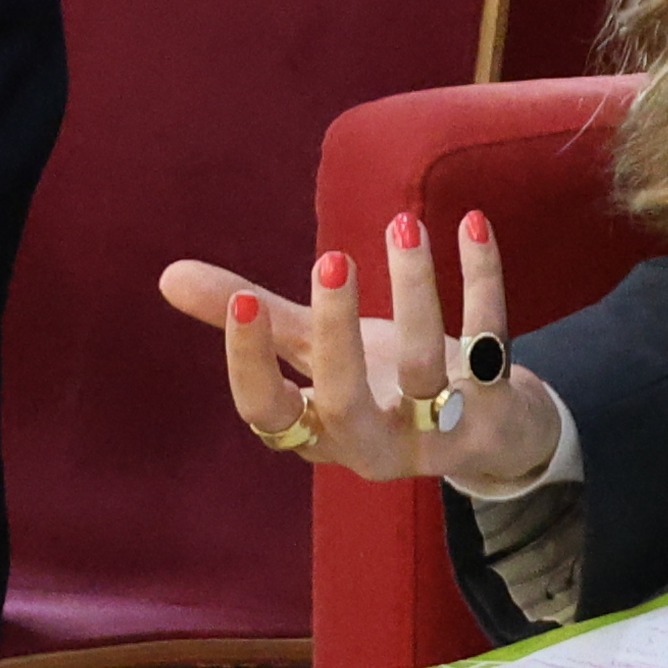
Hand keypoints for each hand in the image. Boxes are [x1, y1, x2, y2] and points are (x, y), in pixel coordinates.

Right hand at [161, 218, 554, 491]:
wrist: (495, 431)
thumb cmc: (388, 386)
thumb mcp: (322, 358)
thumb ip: (261, 323)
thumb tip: (169, 276)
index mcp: (321, 434)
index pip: (269, 415)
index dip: (250, 365)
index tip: (244, 302)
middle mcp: (376, 444)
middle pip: (345, 401)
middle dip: (335, 331)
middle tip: (330, 259)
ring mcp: (440, 434)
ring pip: (422, 371)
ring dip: (414, 293)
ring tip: (402, 224)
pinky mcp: (498, 412)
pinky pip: (491, 344)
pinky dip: (482, 282)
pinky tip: (470, 223)